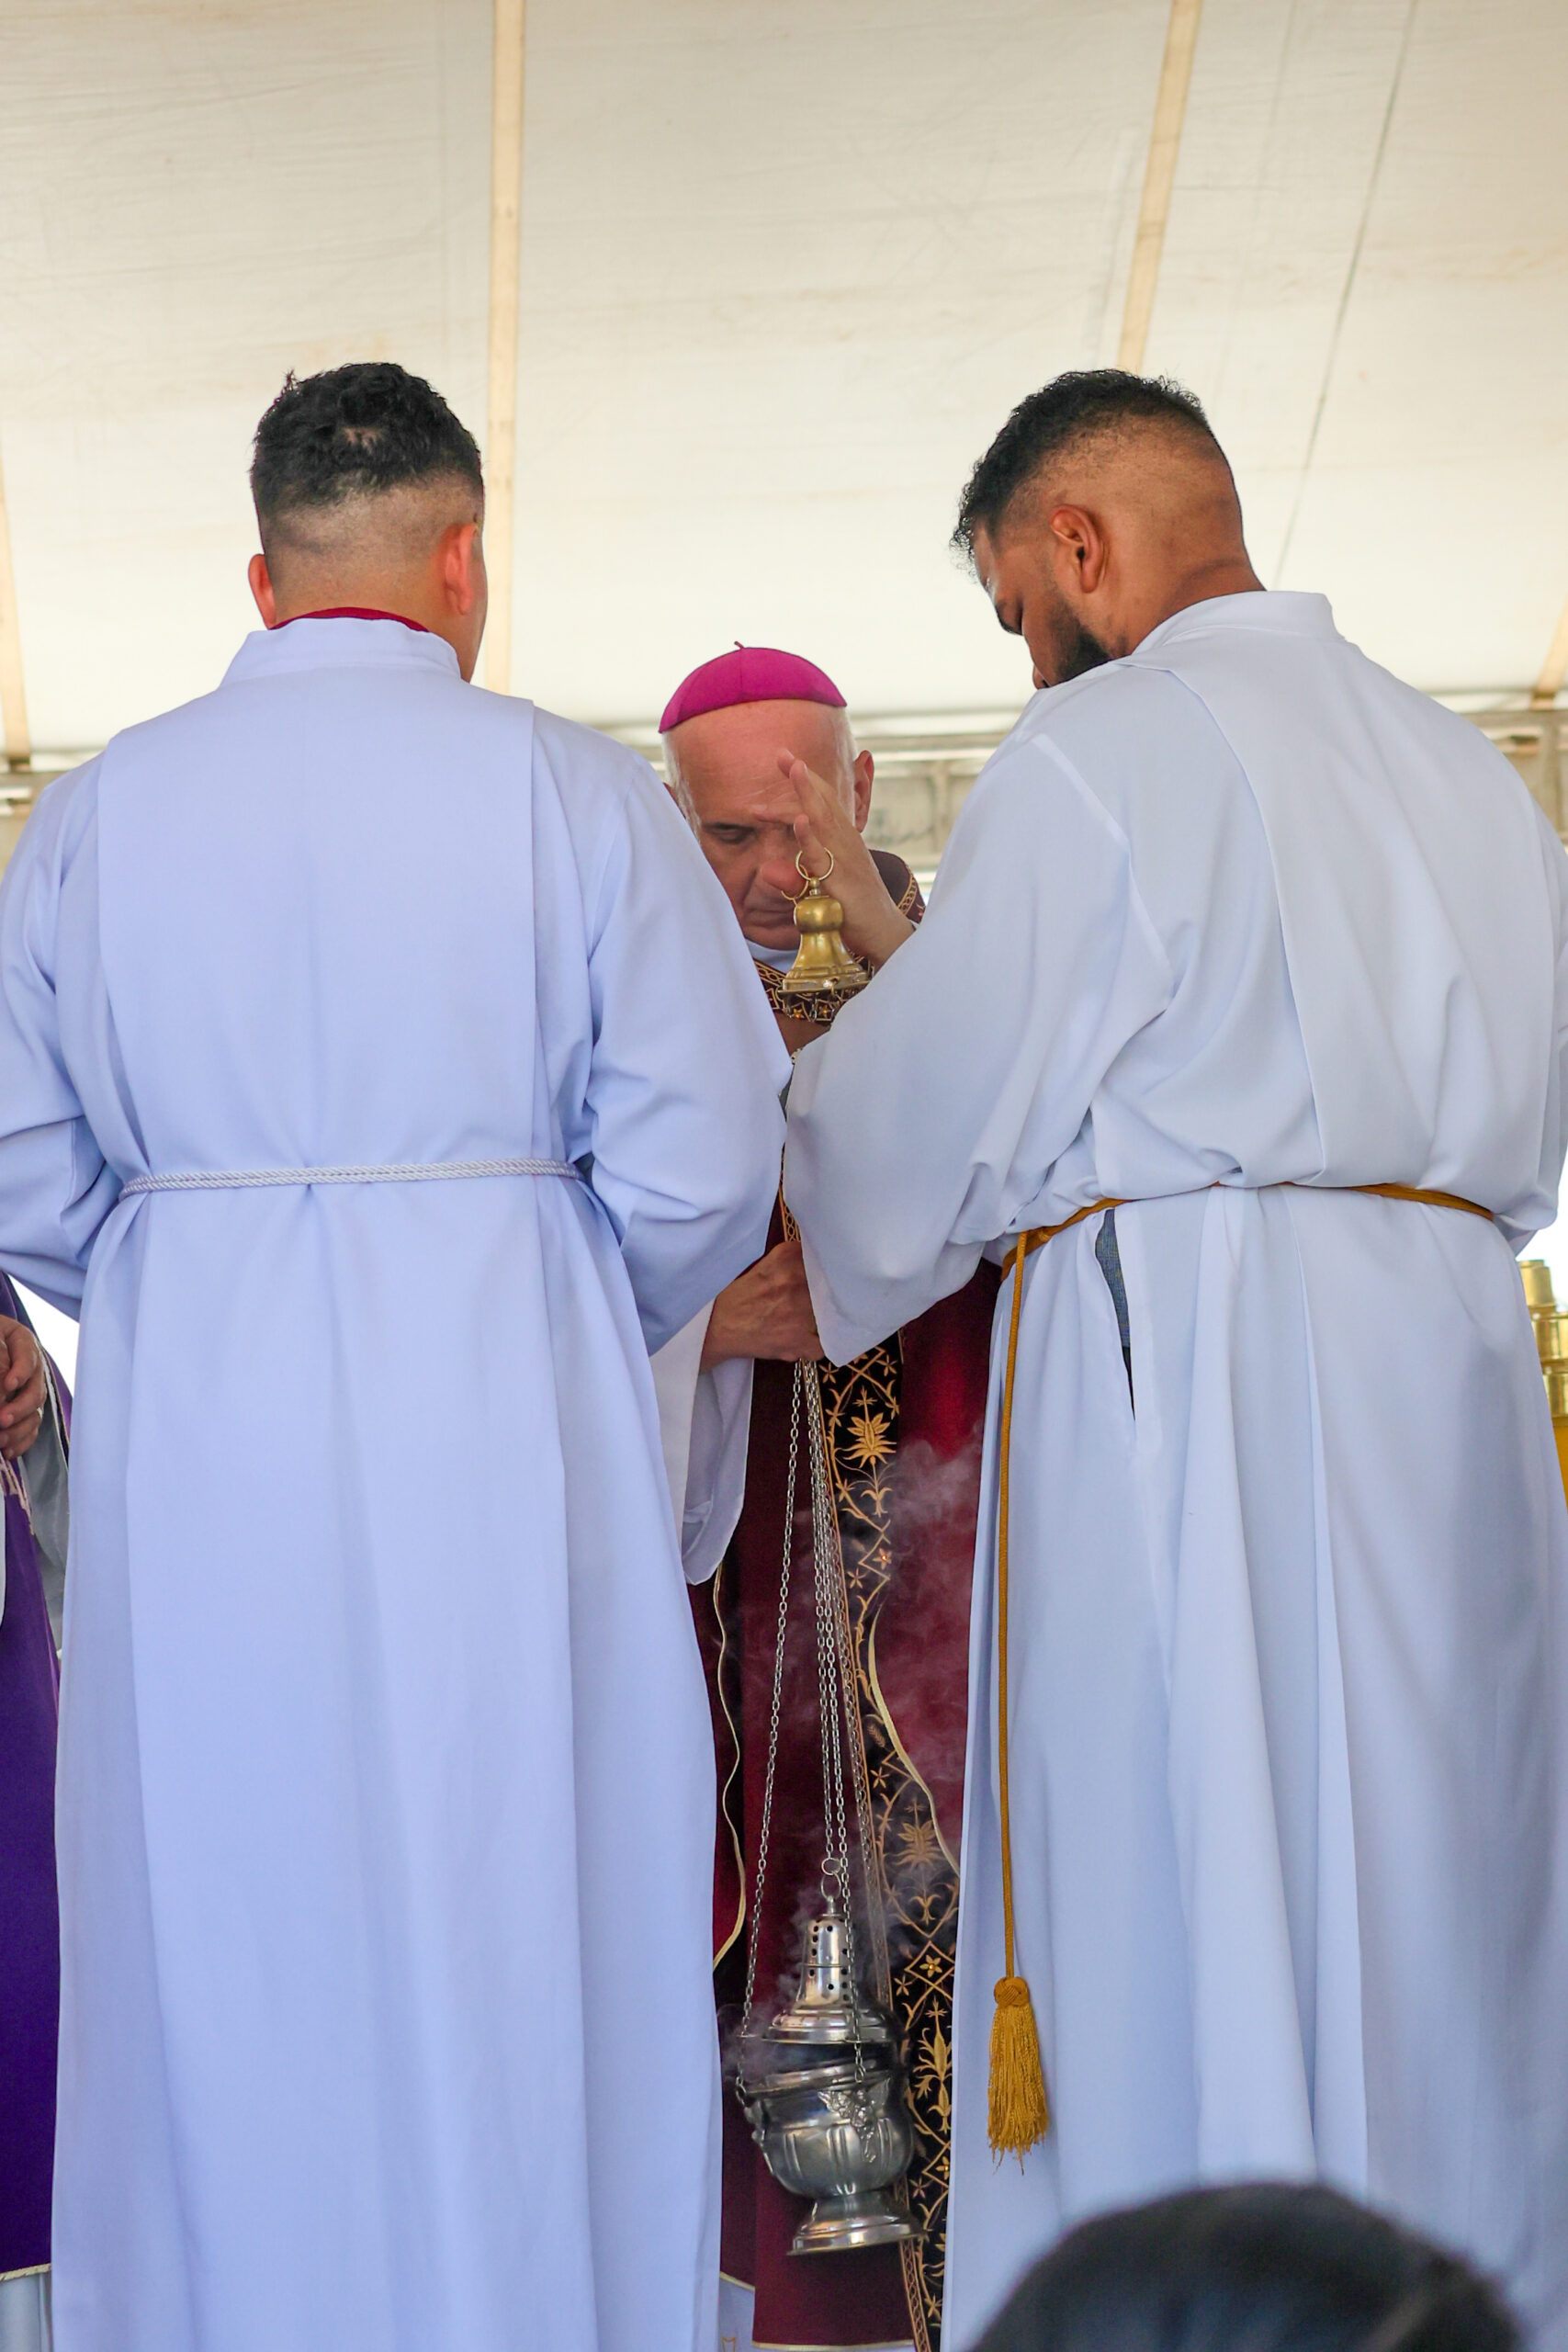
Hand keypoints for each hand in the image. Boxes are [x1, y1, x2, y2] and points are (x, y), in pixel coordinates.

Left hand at [0, 1317, 46, 1459]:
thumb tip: (5, 1388)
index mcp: (23, 1343)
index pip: (29, 1358)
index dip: (21, 1373)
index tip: (9, 1385)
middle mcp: (32, 1370)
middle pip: (35, 1392)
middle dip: (19, 1408)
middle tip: (1, 1419)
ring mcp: (29, 1391)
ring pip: (34, 1414)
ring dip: (18, 1430)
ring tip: (0, 1440)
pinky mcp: (23, 1411)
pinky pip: (29, 1429)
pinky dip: (20, 1442)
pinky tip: (7, 1452)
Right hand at [701, 1239, 822, 1366]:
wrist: (714, 1328)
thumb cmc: (734, 1298)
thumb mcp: (761, 1265)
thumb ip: (789, 1260)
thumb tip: (814, 1261)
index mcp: (786, 1260)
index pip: (822, 1261)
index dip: (822, 1274)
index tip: (818, 1281)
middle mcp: (795, 1282)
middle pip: (827, 1290)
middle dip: (821, 1298)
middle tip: (806, 1305)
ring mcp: (799, 1313)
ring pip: (828, 1317)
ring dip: (819, 1322)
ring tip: (801, 1324)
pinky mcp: (798, 1341)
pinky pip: (822, 1346)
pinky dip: (814, 1347)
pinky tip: (802, 1343)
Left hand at [776, 751, 914, 970]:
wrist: (882, 932)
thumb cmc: (855, 908)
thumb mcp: (828, 880)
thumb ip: (804, 868)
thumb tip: (774, 866)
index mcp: (844, 839)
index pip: (825, 801)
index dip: (807, 779)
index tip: (788, 759)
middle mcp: (846, 842)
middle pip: (823, 801)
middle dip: (803, 776)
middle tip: (783, 753)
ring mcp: (844, 858)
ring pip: (824, 819)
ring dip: (808, 792)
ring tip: (795, 768)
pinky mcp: (839, 880)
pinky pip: (822, 855)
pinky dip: (810, 836)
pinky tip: (800, 819)